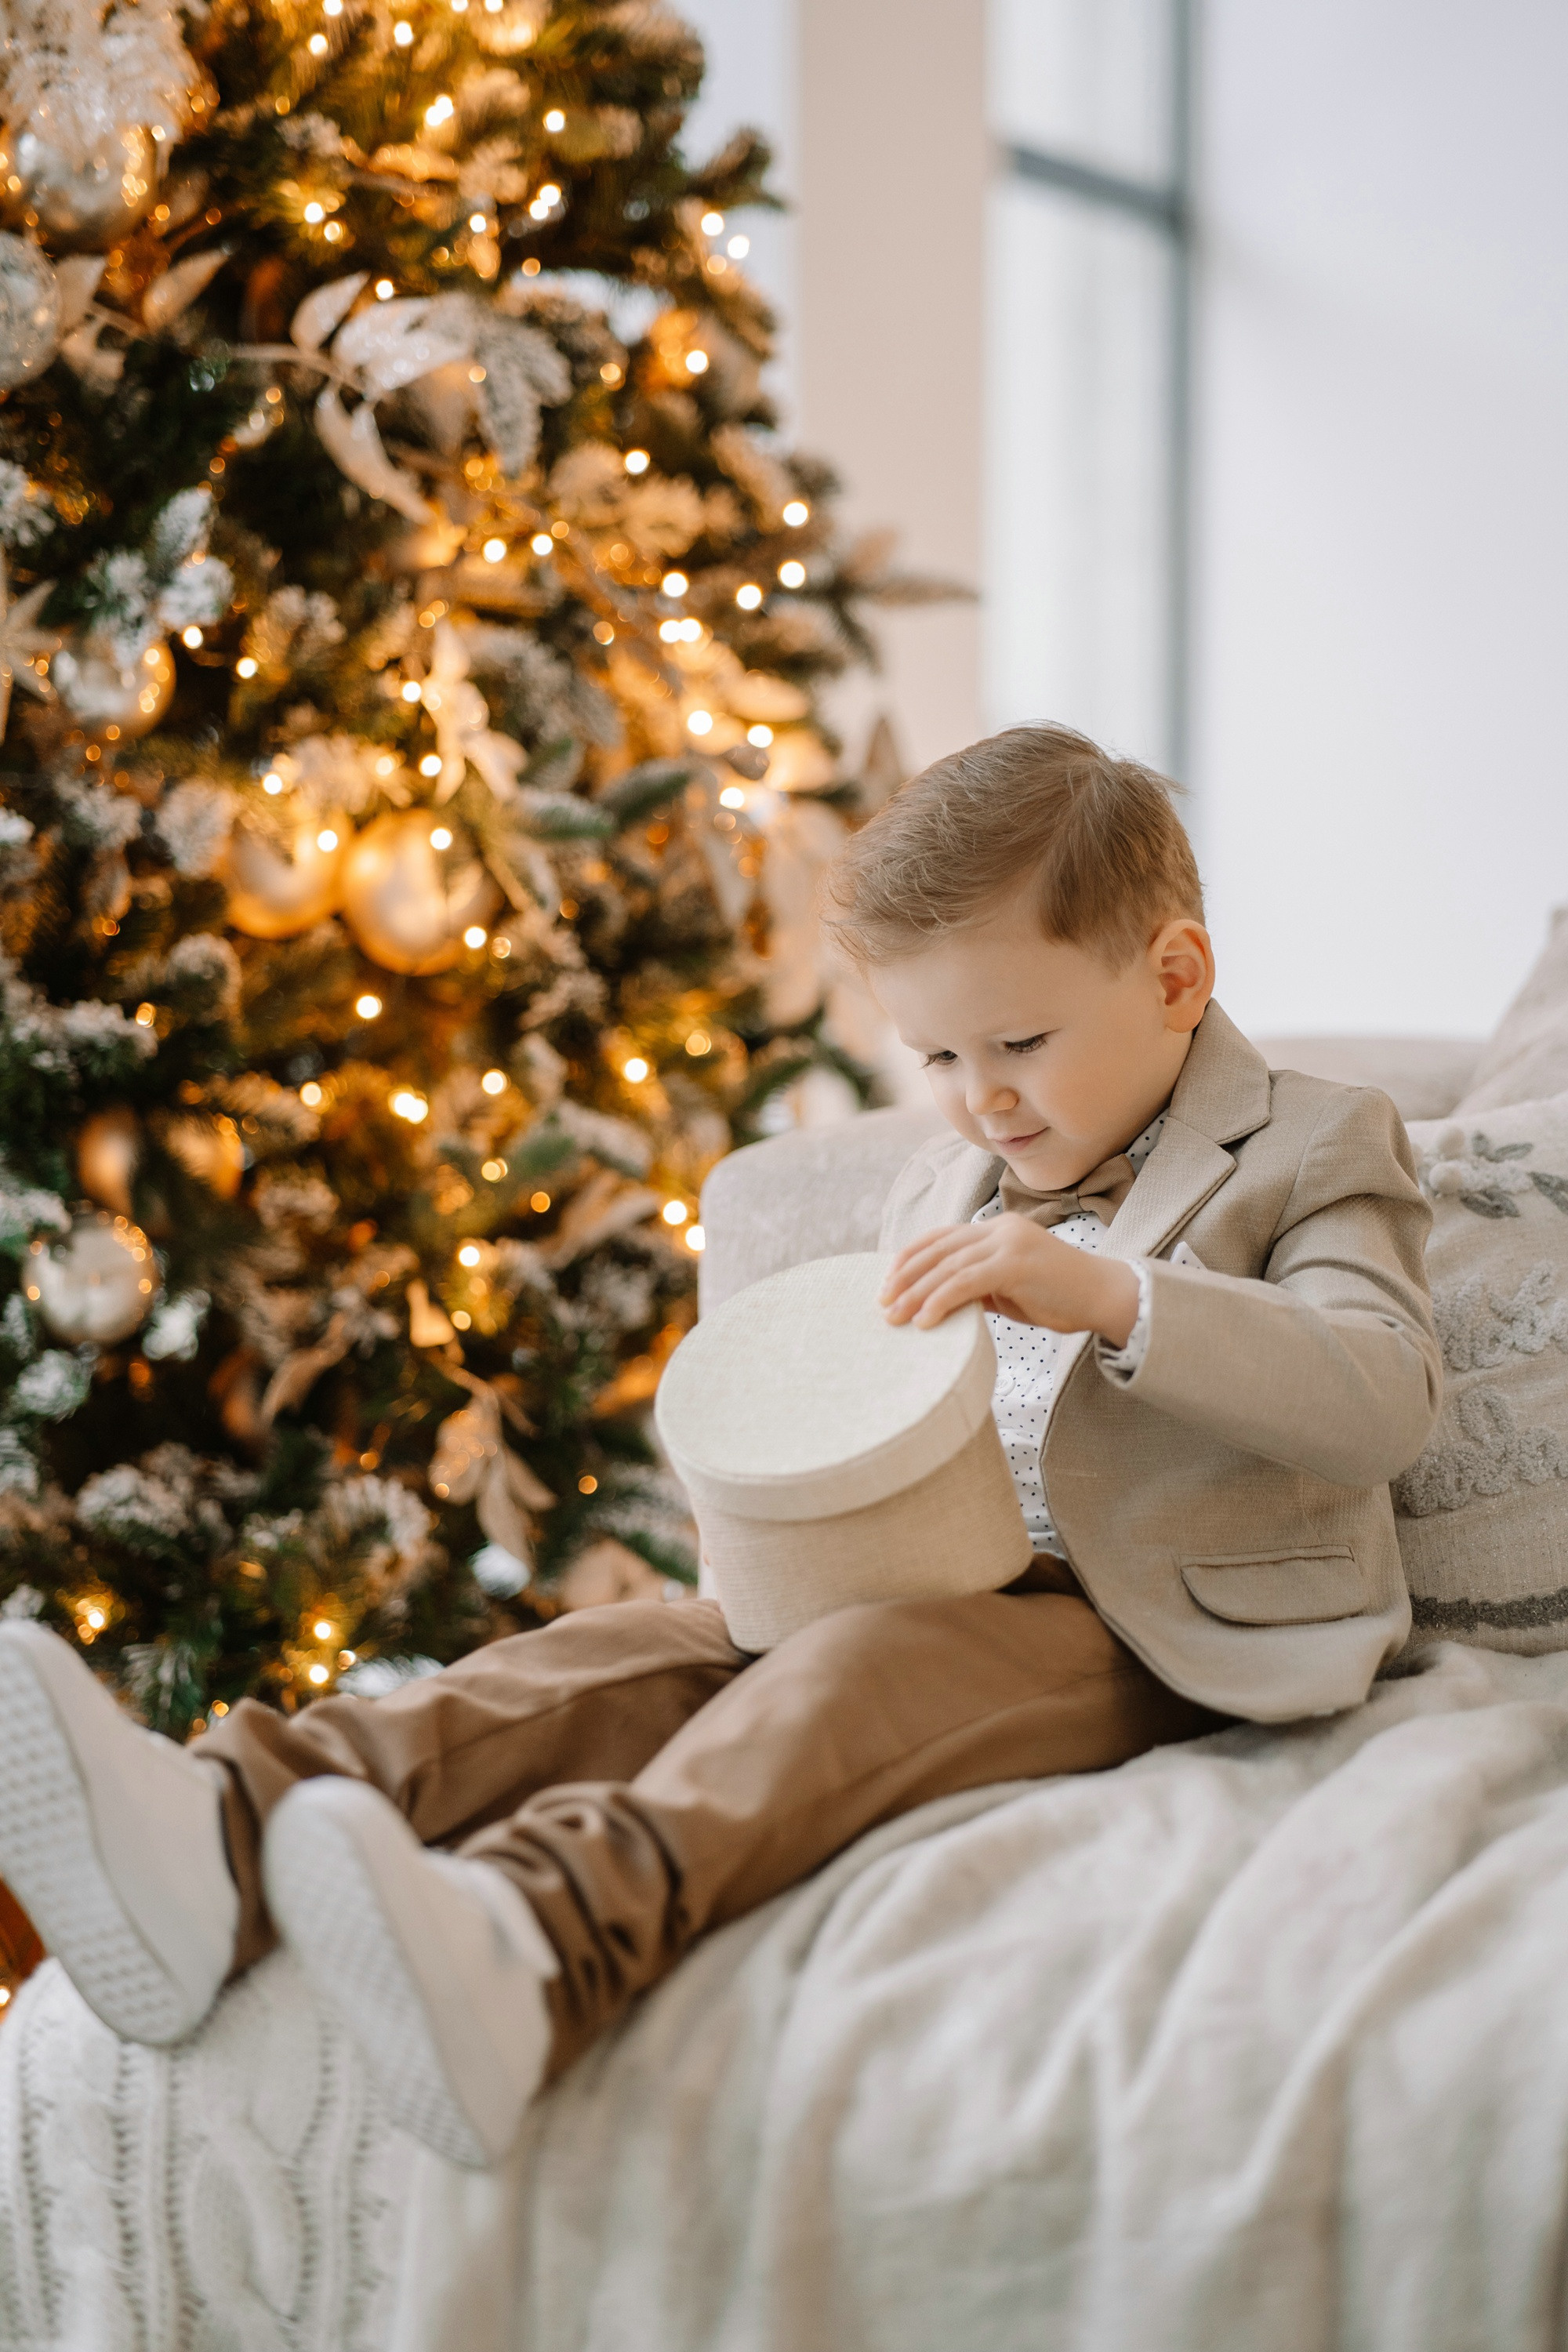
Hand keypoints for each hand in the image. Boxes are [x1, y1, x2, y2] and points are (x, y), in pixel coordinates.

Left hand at [880, 1214, 1140, 1343]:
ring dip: (915, 1294)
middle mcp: (1000, 1230)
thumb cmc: (1059, 1298)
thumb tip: (941, 1301)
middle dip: (905, 1276)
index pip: (943, 1237)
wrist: (1104, 1297)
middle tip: (881, 1302)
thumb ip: (978, 1287)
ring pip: (947, 1266)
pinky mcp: (1015, 1264)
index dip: (911, 1256)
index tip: (888, 1280)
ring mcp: (1008, 1243)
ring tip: (894, 1318)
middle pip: (938, 1249)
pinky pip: (966, 1282)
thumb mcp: (1009, 1290)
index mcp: (998, 1230)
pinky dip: (940, 1301)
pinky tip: (924, 1321)